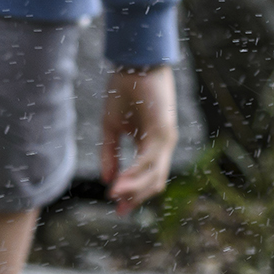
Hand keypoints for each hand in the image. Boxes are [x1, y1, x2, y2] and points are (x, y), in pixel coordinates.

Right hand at [101, 66, 177, 215]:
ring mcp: (166, 140)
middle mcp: (162, 147)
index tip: (118, 208)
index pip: (146, 177)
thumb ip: (110, 154)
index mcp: (150, 146)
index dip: (133, 193)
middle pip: (154, 181)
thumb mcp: (111, 127)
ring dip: (135, 188)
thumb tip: (107, 178)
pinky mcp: (164, 132)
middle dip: (136, 197)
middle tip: (120, 210)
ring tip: (116, 196)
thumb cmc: (124, 91)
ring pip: (155, 175)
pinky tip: (121, 181)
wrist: (133, 63)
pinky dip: (136, 173)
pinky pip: (150, 159)